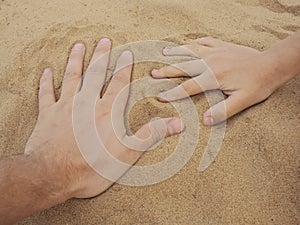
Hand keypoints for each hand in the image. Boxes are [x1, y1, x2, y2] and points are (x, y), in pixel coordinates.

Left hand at [25, 38, 182, 198]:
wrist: (53, 175)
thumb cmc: (92, 167)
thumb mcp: (128, 154)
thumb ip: (151, 135)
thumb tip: (178, 123)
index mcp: (107, 112)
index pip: (118, 84)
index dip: (123, 68)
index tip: (125, 53)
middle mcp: (86, 104)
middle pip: (94, 74)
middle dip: (100, 57)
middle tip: (103, 41)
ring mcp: (64, 107)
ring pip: (71, 78)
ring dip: (75, 61)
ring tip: (79, 46)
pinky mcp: (47, 115)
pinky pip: (46, 94)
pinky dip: (46, 83)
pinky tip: (46, 72)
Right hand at [151, 37, 284, 124]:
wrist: (272, 65)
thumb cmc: (258, 84)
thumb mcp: (243, 101)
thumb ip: (223, 112)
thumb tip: (204, 121)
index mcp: (213, 77)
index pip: (188, 88)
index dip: (172, 93)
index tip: (159, 97)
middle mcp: (211, 62)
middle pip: (183, 67)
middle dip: (167, 71)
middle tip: (153, 73)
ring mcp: (216, 51)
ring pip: (190, 51)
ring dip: (176, 53)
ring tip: (163, 54)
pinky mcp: (222, 46)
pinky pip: (204, 41)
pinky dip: (194, 43)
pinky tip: (188, 44)